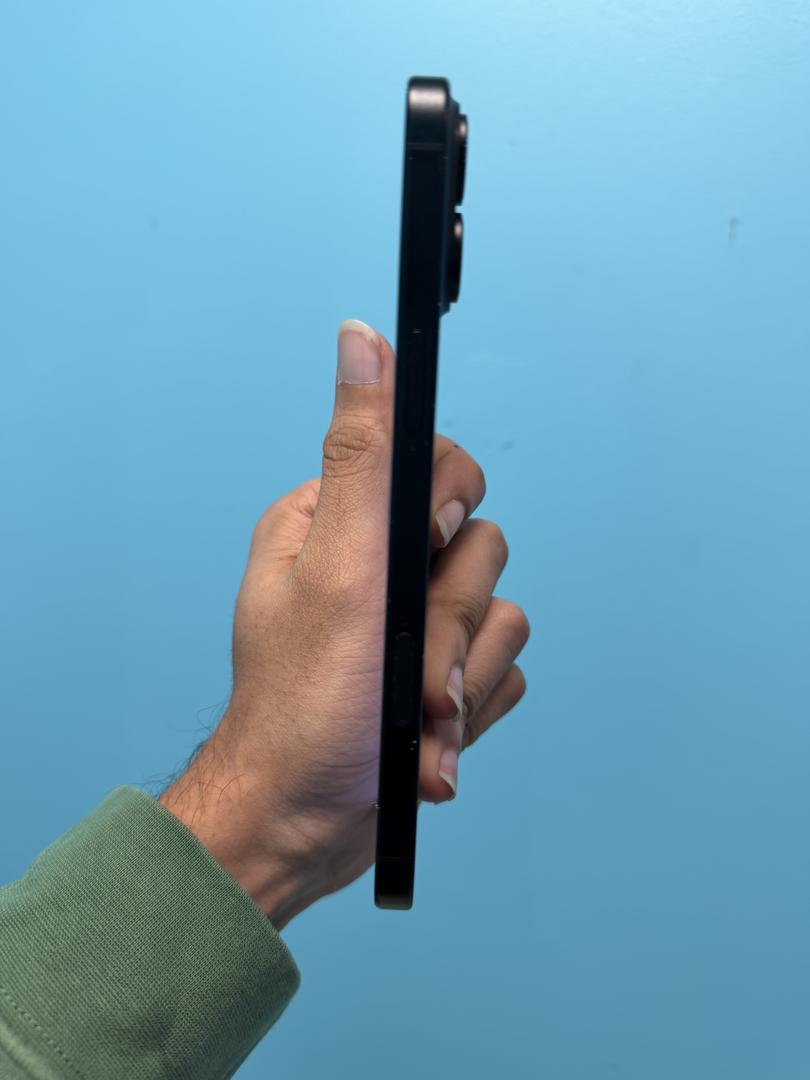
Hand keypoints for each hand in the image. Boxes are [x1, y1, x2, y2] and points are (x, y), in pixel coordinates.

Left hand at [159, 319, 529, 927]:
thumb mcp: (338, 569)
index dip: (449, 518)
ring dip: (461, 683)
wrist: (303, 829)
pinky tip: (427, 747)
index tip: (426, 560)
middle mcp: (380, 567)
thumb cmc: (306, 709)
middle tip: (402, 675)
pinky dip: (471, 714)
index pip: (440, 470)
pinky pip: (501, 671)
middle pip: (480, 550)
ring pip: (499, 616)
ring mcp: (414, 626)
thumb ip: (364, 455)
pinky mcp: (441, 677)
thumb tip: (362, 340)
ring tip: (412, 724)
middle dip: (448, 628)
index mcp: (342, 524)